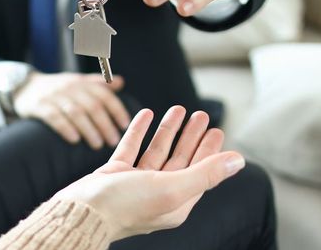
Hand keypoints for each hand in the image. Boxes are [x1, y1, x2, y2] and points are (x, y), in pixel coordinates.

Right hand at [13, 73, 130, 149]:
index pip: (104, 95)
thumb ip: (98, 83)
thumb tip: (121, 82)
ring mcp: (54, 96)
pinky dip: (65, 128)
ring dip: (89, 129)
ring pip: (76, 112)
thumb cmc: (57, 88)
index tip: (125, 125)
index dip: (116, 109)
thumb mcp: (76, 81)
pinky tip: (74, 140)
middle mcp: (70, 88)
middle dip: (105, 124)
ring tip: (97, 144)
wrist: (23, 86)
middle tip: (113, 141)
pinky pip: (54, 117)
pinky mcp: (39, 106)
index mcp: (81, 83)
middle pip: (92, 106)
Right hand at [52, 106, 245, 240]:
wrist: (82, 211)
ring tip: (177, 109)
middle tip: (201, 115)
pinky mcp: (115, 175)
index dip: (209, 151)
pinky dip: (139, 131)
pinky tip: (146, 114)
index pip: (199, 172)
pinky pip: (131, 148)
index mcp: (175, 202)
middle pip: (180, 161)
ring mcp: (135, 184)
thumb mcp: (173, 188)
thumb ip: (206, 173)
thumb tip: (238, 161)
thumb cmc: (126, 205)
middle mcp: (157, 194)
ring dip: (168, 130)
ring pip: (157, 152)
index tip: (217, 130)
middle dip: (191, 137)